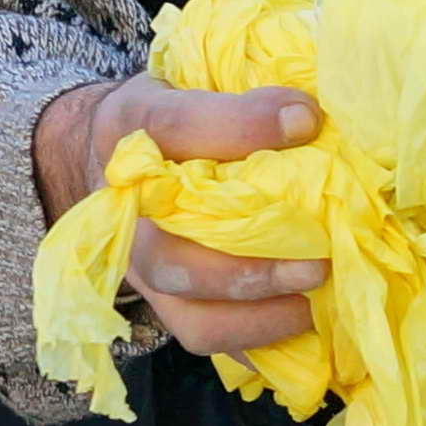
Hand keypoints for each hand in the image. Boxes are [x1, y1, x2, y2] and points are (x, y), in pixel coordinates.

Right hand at [32, 78, 326, 359]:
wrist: (108, 156)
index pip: (174, 129)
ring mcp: (145, 270)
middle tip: (317, 262)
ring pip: (191, 317)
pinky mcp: (167, 306)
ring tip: (314, 305)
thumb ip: (240, 98)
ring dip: (259, 319)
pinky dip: (261, 342)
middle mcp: (127, 215)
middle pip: (172, 258)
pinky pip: (209, 339)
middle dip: (251, 268)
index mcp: (133, 135)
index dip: (240, 127)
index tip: (306, 119)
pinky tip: (308, 332)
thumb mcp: (191, 83)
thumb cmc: (170, 122)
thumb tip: (307, 119)